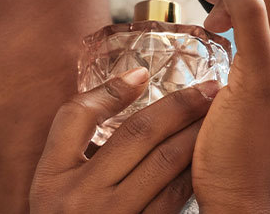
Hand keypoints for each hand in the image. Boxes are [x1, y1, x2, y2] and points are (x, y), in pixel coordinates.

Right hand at [31, 68, 220, 212]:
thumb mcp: (51, 177)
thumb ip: (74, 132)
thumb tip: (129, 81)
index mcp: (52, 176)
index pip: (77, 118)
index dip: (113, 92)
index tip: (144, 71)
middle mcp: (82, 199)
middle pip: (137, 137)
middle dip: (178, 107)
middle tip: (209, 87)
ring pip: (167, 167)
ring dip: (196, 136)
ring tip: (218, 114)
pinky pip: (177, 199)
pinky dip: (195, 171)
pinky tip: (208, 154)